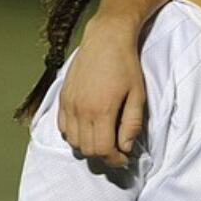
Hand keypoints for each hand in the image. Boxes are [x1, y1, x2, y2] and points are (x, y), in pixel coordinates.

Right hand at [57, 14, 144, 165]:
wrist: (106, 40)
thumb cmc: (126, 66)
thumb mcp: (138, 95)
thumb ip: (131, 124)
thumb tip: (127, 147)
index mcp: (101, 111)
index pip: (103, 150)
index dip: (114, 160)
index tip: (124, 159)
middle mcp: (81, 110)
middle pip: (87, 149)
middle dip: (103, 156)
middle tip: (118, 152)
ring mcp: (68, 104)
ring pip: (73, 141)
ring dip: (89, 146)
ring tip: (105, 141)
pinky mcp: (62, 97)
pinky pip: (63, 127)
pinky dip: (75, 135)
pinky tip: (89, 129)